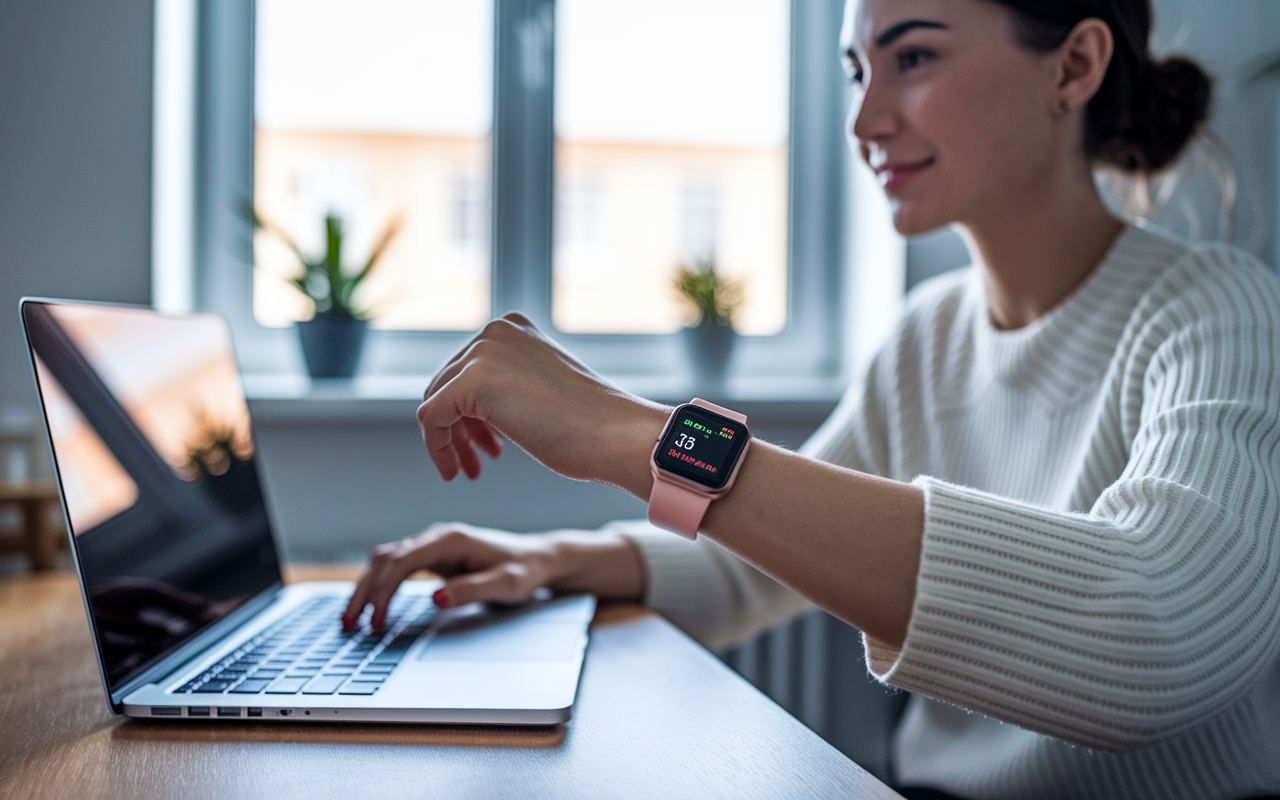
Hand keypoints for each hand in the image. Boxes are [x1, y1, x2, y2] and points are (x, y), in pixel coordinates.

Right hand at [342, 522, 644, 629]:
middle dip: (364, 592)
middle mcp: (436, 537)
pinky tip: (369, 607)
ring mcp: (432, 545)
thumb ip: (472, 590)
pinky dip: (377, 584)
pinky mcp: (433, 556)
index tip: (376, 621)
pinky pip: (395, 566)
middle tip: (348, 625)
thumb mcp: (507, 585)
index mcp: (450, 540)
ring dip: (365, 587)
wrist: (539, 559)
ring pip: (385, 560)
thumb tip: (435, 597)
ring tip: (350, 620)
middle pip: (385, 559)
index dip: (383, 592)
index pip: (402, 562)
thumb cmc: (525, 571)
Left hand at [417, 313, 667, 495]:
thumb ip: (507, 384)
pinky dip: (439, 448)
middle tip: (477, 464)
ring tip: (470, 471)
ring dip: (451, 442)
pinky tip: (457, 472)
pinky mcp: (471, 382)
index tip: (486, 447)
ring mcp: (482, 353)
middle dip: (460, 429)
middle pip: (448, 385)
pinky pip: (432, 418)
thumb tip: (470, 406)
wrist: (614, 434)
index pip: (466, 369)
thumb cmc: (590, 424)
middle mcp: (494, 332)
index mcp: (513, 327)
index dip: (469, 413)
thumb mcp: (540, 389)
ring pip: (437, 402)